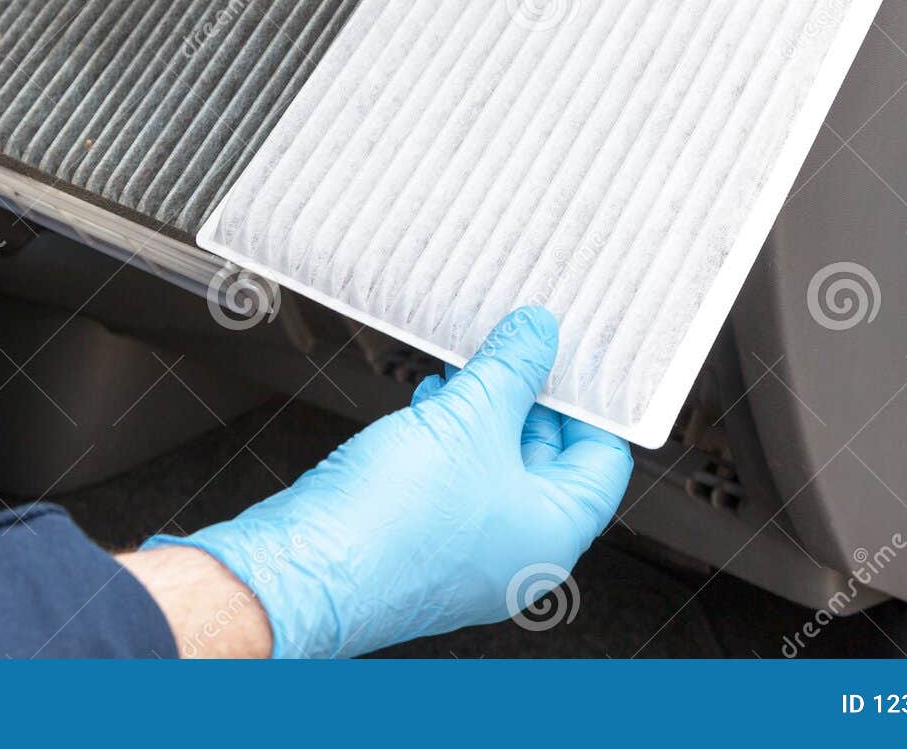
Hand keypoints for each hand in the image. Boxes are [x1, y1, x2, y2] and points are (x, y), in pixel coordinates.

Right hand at [145, 306, 632, 656]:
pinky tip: (429, 401)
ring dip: (482, 414)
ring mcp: (467, 557)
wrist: (305, 572)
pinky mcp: (420, 548)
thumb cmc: (394, 521)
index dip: (591, 405)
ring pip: (492, 470)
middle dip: (528, 399)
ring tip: (467, 365)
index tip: (573, 361)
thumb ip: (512, 370)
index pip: (602, 463)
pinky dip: (449, 440)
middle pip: (547, 463)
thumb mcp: (469, 418)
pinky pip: (452, 484)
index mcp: (553, 535)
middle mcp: (517, 555)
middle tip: (517, 348)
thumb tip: (540, 334)